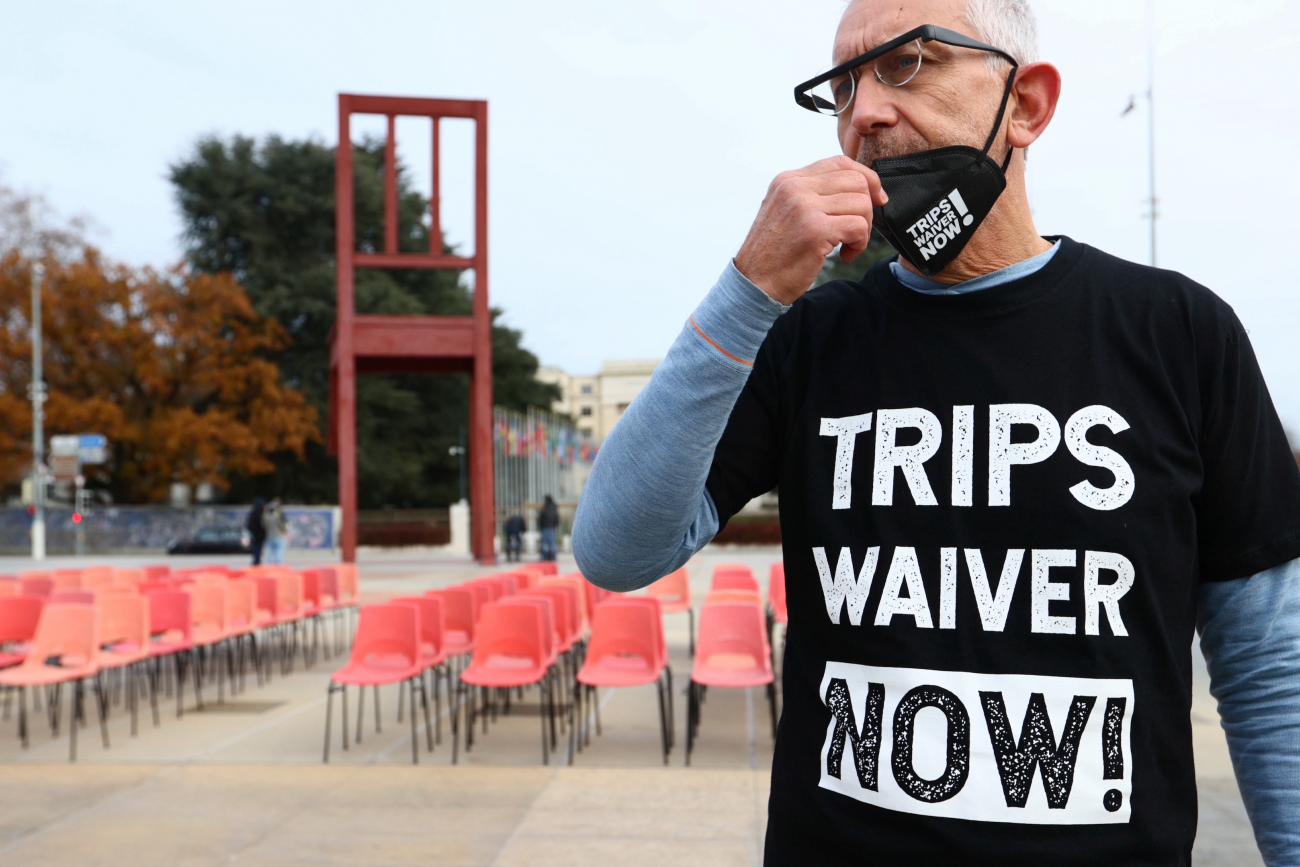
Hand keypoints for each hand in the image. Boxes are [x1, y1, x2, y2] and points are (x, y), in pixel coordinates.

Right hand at [734, 156, 886, 305]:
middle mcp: (794, 188)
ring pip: (861, 203)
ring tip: (848, 246)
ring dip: (864, 229)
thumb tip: (857, 190)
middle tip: (857, 231)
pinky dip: (860, 244)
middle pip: (856, 180)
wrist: (753, 285)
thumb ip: (811, 196)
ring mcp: (804, 207)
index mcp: (788, 180)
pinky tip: (845, 256)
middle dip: (868, 207)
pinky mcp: (815, 230)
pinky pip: (858, 226)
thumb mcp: (785, 213)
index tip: (876, 199)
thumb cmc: (773, 256)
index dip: (866, 179)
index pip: (839, 163)